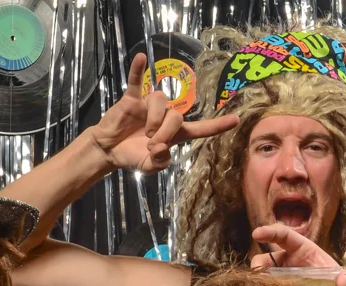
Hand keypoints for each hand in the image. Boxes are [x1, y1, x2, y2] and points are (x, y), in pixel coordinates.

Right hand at [89, 54, 238, 172]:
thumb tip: (160, 149)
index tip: (236, 120)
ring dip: (154, 119)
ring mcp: (149, 105)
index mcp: (175, 134)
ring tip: (143, 133)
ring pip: (161, 101)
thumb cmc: (132, 156)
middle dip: (165, 132)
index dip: (217, 125)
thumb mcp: (148, 167)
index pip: (200, 129)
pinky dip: (138, 70)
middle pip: (177, 116)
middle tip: (151, 145)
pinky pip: (137, 81)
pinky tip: (141, 58)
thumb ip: (159, 163)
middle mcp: (166, 116)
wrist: (110, 150)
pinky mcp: (132, 98)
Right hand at [249, 223, 345, 285]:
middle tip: (258, 277)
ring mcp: (283, 281)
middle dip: (259, 264)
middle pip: (266, 258)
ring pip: (263, 278)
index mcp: (305, 251)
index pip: (285, 236)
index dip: (270, 232)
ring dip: (259, 284)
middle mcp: (290, 263)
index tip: (257, 234)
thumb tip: (343, 282)